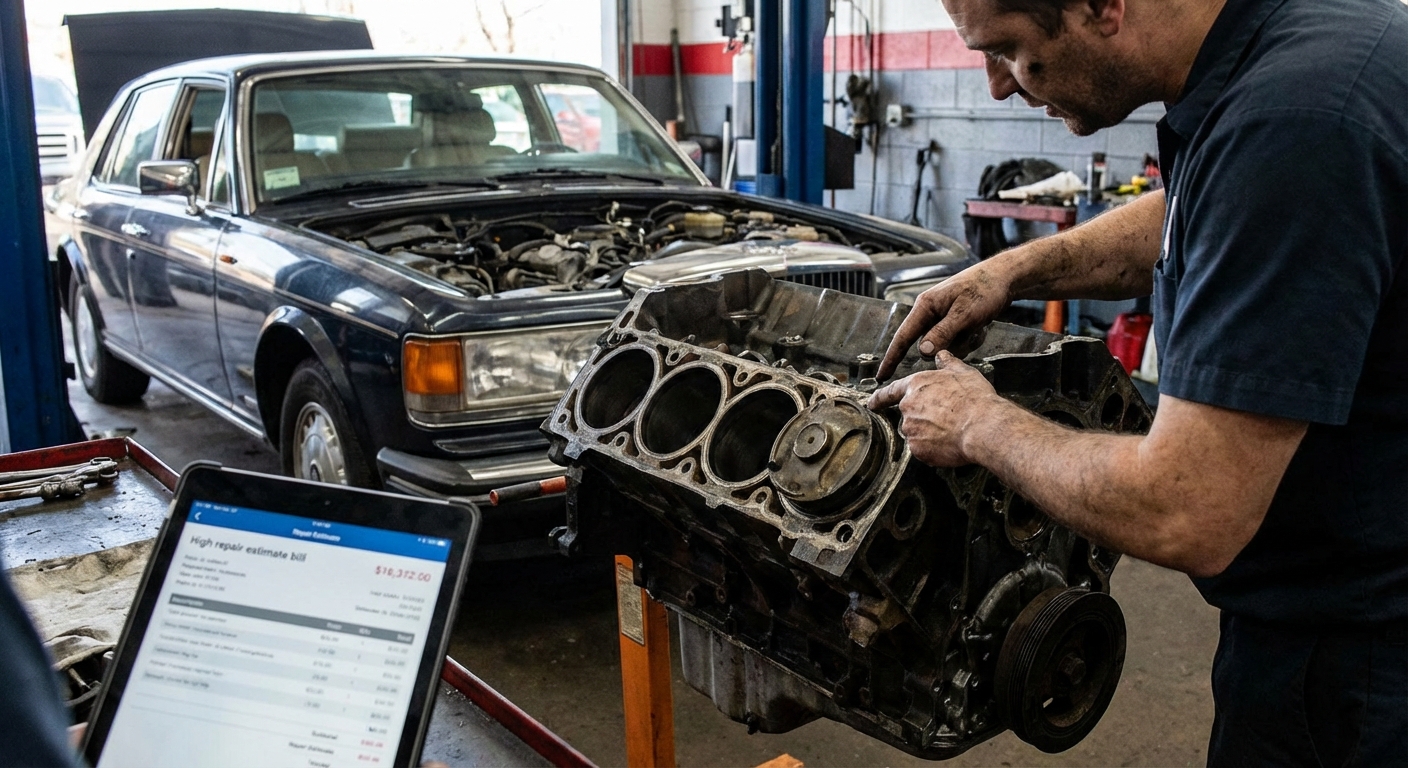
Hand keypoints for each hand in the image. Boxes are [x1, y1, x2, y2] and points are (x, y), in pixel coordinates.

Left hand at [868, 351, 1004, 466]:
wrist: (983, 426)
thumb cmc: (975, 399)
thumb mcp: (963, 373)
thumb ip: (947, 363)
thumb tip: (941, 354)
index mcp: (916, 386)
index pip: (890, 391)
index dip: (880, 398)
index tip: (872, 403)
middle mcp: (908, 407)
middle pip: (910, 415)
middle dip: (924, 418)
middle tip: (946, 419)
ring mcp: (911, 429)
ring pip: (916, 433)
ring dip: (929, 433)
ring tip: (952, 430)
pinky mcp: (918, 449)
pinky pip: (923, 450)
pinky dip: (934, 449)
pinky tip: (949, 443)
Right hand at [877, 261, 1013, 380]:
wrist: (1004, 277)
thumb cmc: (984, 290)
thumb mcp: (964, 313)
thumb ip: (942, 333)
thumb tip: (922, 353)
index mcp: (925, 306)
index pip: (903, 337)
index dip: (891, 358)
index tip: (882, 376)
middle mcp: (930, 312)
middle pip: (929, 345)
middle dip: (950, 345)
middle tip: (969, 330)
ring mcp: (943, 318)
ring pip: (945, 346)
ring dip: (963, 341)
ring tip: (978, 325)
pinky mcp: (955, 322)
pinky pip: (957, 342)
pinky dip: (970, 338)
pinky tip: (980, 325)